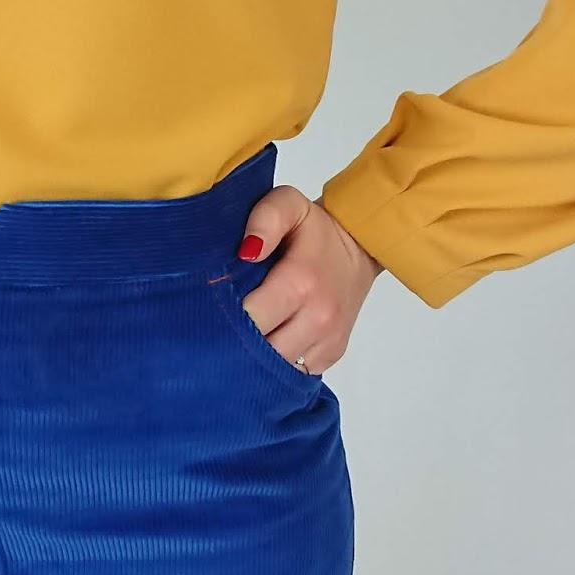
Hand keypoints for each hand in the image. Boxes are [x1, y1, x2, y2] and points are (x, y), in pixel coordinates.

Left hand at [236, 185, 384, 375]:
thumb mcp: (288, 204)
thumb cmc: (314, 228)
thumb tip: (246, 252)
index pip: (250, 318)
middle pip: (261, 350)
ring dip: (256, 355)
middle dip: (236, 339)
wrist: (361, 246)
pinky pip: (294, 370)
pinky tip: (268, 339)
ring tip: (244, 332)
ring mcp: (327, 340)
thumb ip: (265, 219)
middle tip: (221, 323)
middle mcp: (318, 318)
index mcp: (301, 282)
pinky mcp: (331, 354)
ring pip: (276, 367)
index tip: (213, 305)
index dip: (225, 315)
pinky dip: (277, 361)